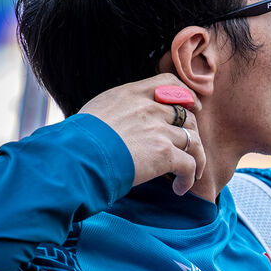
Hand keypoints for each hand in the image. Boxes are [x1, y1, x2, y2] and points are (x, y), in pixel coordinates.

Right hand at [78, 74, 205, 194]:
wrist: (73, 158)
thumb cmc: (76, 141)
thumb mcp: (97, 111)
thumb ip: (119, 111)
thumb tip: (124, 123)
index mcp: (131, 94)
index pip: (169, 83)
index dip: (188, 95)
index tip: (193, 107)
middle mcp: (149, 108)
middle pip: (187, 116)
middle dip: (192, 134)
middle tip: (190, 150)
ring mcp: (159, 130)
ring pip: (193, 141)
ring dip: (196, 159)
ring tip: (191, 174)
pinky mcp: (164, 153)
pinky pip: (189, 164)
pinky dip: (188, 178)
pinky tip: (180, 188)